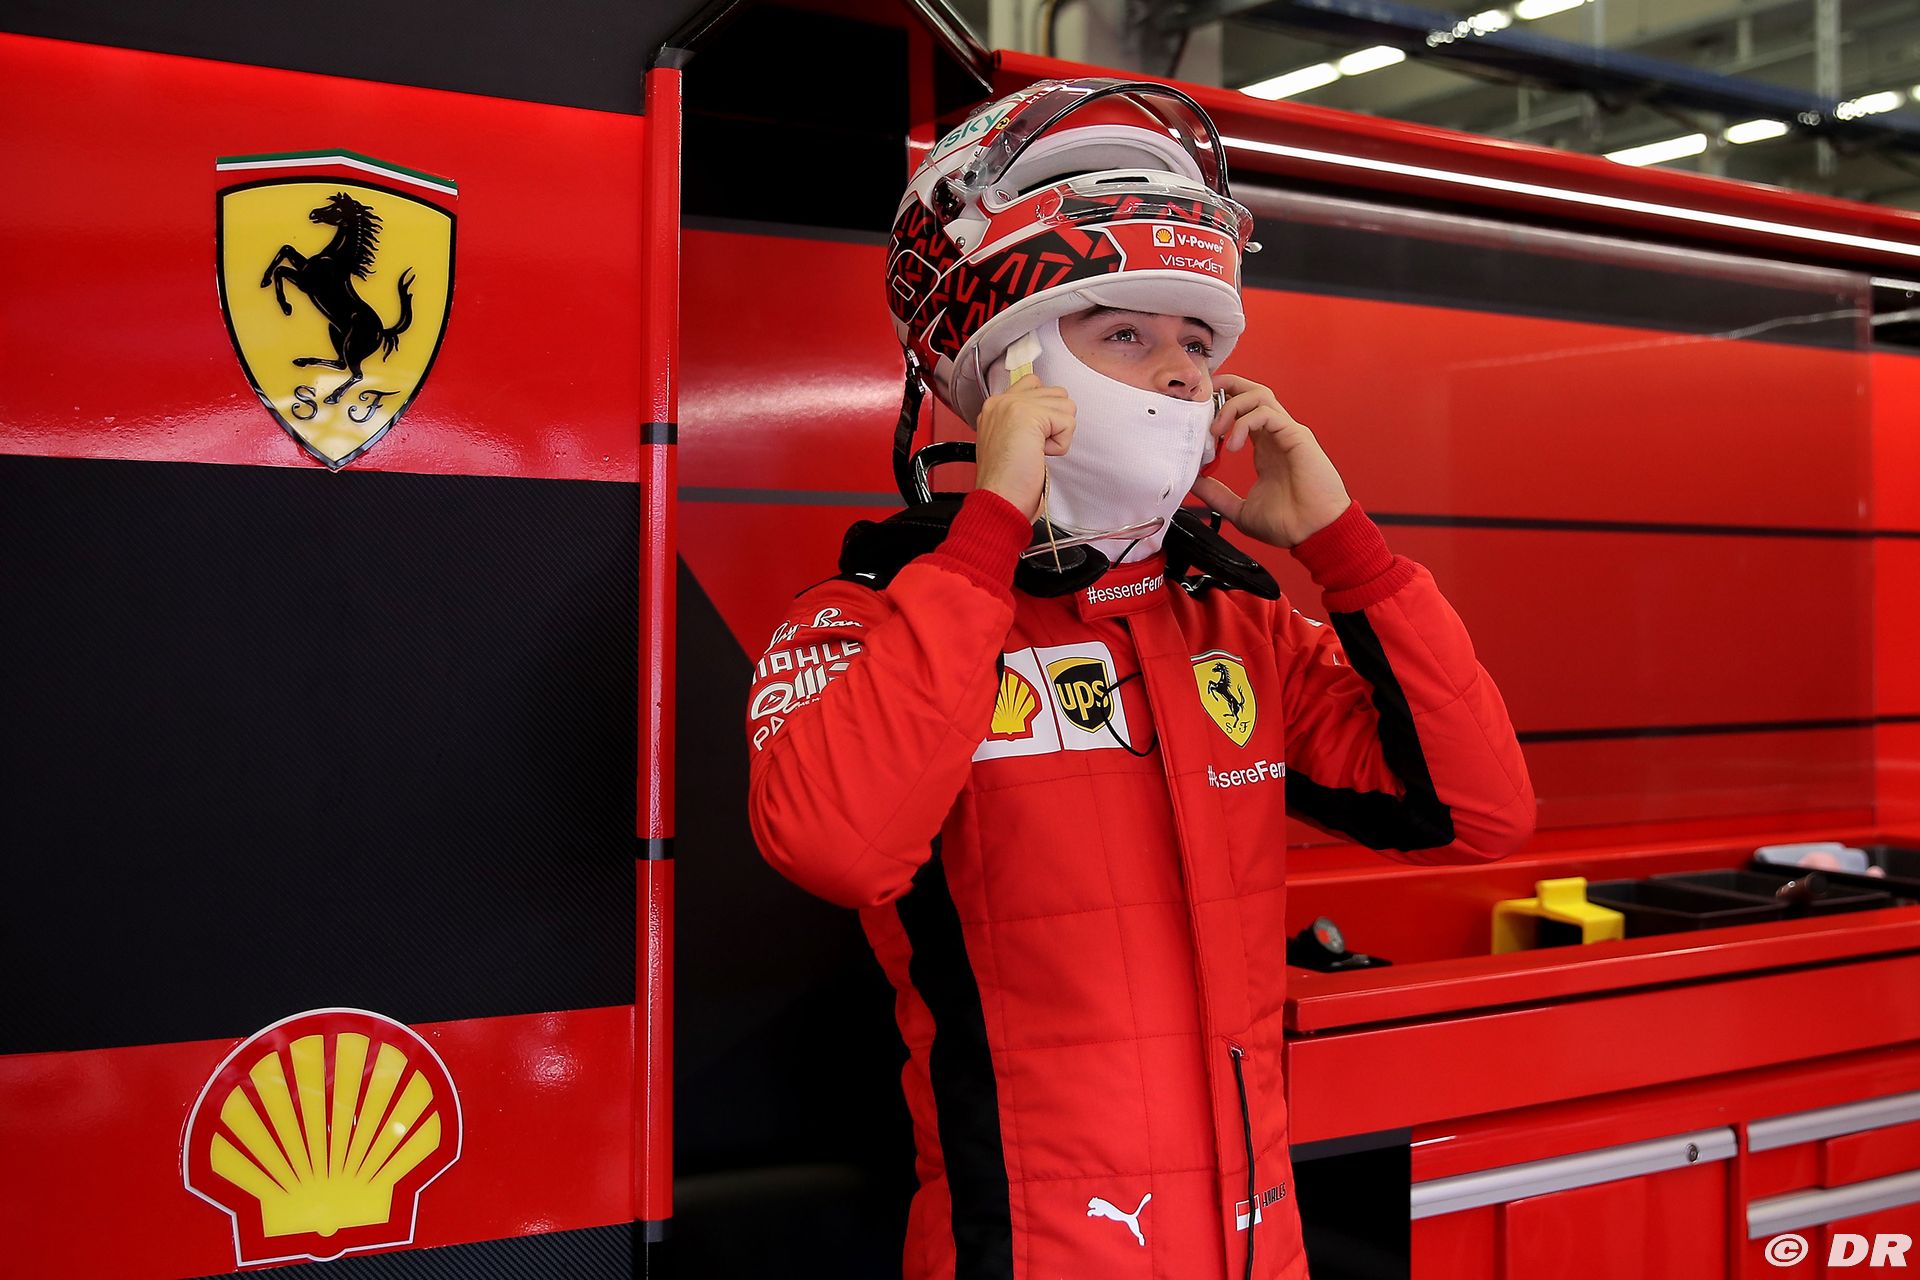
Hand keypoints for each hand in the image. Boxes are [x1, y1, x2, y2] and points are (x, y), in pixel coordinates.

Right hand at [974, 374, 1075, 519]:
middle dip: (1055, 422)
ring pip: (1065, 405)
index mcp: (995, 407)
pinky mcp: (1029, 415)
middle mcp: (1002, 402)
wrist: (998, 500)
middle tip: (1034, 447)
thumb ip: (1023, 421)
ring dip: (1058, 433)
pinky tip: (1039, 455)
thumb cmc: (1005, 483)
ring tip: (1036, 451)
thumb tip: (1048, 416)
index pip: (1033, 384)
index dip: (1046, 411)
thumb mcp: (1008, 442)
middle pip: (1055, 392)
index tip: (1036, 437)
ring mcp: (1014, 405)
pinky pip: (1068, 422)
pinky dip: (1060, 444)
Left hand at [1188, 373, 1350, 547]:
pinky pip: (1267, 413)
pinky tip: (1233, 445)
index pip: (1243, 412)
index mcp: (1265, 449)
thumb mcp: (1239, 510)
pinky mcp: (1296, 436)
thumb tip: (1193, 482)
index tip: (1198, 421)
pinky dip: (1245, 423)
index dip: (1220, 408)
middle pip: (1252, 392)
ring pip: (1259, 395)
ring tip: (1216, 430)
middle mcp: (1275, 436)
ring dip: (1232, 405)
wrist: (1315, 534)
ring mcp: (1287, 433)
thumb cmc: (1289, 524)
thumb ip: (1217, 494)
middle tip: (1203, 401)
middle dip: (1226, 387)